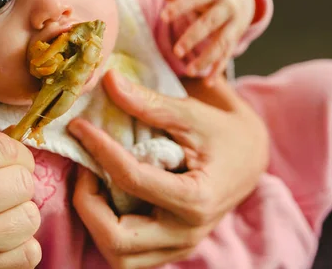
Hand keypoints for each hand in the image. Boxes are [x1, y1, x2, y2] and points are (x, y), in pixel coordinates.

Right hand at [0, 132, 41, 267]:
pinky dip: (23, 245)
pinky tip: (3, 238)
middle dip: (22, 179)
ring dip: (22, 212)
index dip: (16, 150)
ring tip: (4, 212)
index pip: (0, 149)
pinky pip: (25, 255)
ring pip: (27, 218)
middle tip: (9, 184)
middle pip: (21, 183)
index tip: (12, 158)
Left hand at [69, 71, 268, 267]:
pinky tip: (108, 198)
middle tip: (84, 169)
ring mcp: (178, 245)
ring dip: (95, 223)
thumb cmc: (225, 132)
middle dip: (88, 205)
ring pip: (119, 257)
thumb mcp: (192, 114)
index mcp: (196, 199)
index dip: (99, 150)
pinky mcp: (170, 247)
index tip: (80, 127)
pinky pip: (128, 254)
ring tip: (93, 185)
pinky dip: (108, 230)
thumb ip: (150, 103)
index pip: (132, 180)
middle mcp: (186, 233)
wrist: (252, 158)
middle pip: (117, 240)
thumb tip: (108, 81)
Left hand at [160, 0, 254, 82]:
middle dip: (193, 37)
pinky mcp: (235, 39)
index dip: (179, 7)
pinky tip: (208, 82)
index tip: (163, 17)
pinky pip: (227, 55)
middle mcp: (226, 8)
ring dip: (206, 58)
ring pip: (221, 43)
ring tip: (189, 71)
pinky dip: (218, 69)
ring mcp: (233, 25)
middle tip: (176, 52)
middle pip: (209, 22)